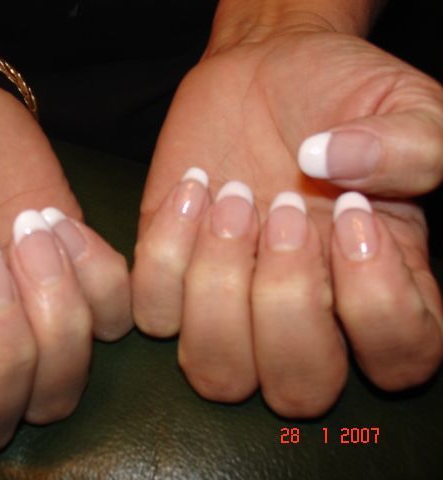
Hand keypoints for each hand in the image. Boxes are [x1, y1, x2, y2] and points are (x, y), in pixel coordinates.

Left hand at [132, 26, 442, 415]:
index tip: (350, 212)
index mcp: (378, 287)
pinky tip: (194, 187)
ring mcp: (230, 305)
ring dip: (218, 286)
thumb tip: (332, 168)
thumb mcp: (402, 103)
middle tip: (283, 207)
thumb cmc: (339, 92)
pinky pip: (153, 313)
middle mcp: (305, 315)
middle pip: (297, 390)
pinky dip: (165, 253)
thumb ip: (411, 144)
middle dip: (285, 303)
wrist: (263, 70)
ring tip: (232, 197)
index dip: (375, 303)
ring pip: (215, 371)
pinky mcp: (171, 276)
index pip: (398, 359)